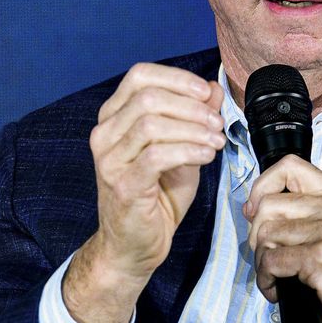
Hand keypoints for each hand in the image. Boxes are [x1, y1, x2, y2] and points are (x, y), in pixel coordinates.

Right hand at [64, 64, 224, 322]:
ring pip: (152, 124)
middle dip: (191, 106)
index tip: (207, 94)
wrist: (134, 246)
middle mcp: (104, 134)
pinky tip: (207, 156)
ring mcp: (109, 160)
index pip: (140, 76)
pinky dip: (188, 150)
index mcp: (113, 118)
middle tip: (217, 124)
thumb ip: (194, 118)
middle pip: (148, 97)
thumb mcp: (181, 149)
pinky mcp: (122, 184)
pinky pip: (157, 155)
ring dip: (193, 129)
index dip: (177, 79)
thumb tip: (213, 89)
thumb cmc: (156, 197)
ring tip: (216, 141)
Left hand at [243, 156, 321, 322]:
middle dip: (255, 235)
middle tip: (266, 256)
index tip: (256, 211)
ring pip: (265, 234)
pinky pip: (272, 261)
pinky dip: (266, 280)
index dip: (262, 187)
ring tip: (274, 278)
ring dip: (260, 262)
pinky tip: (277, 290)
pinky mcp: (320, 259)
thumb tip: (255, 208)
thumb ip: (308, 214)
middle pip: (268, 204)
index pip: (289, 167)